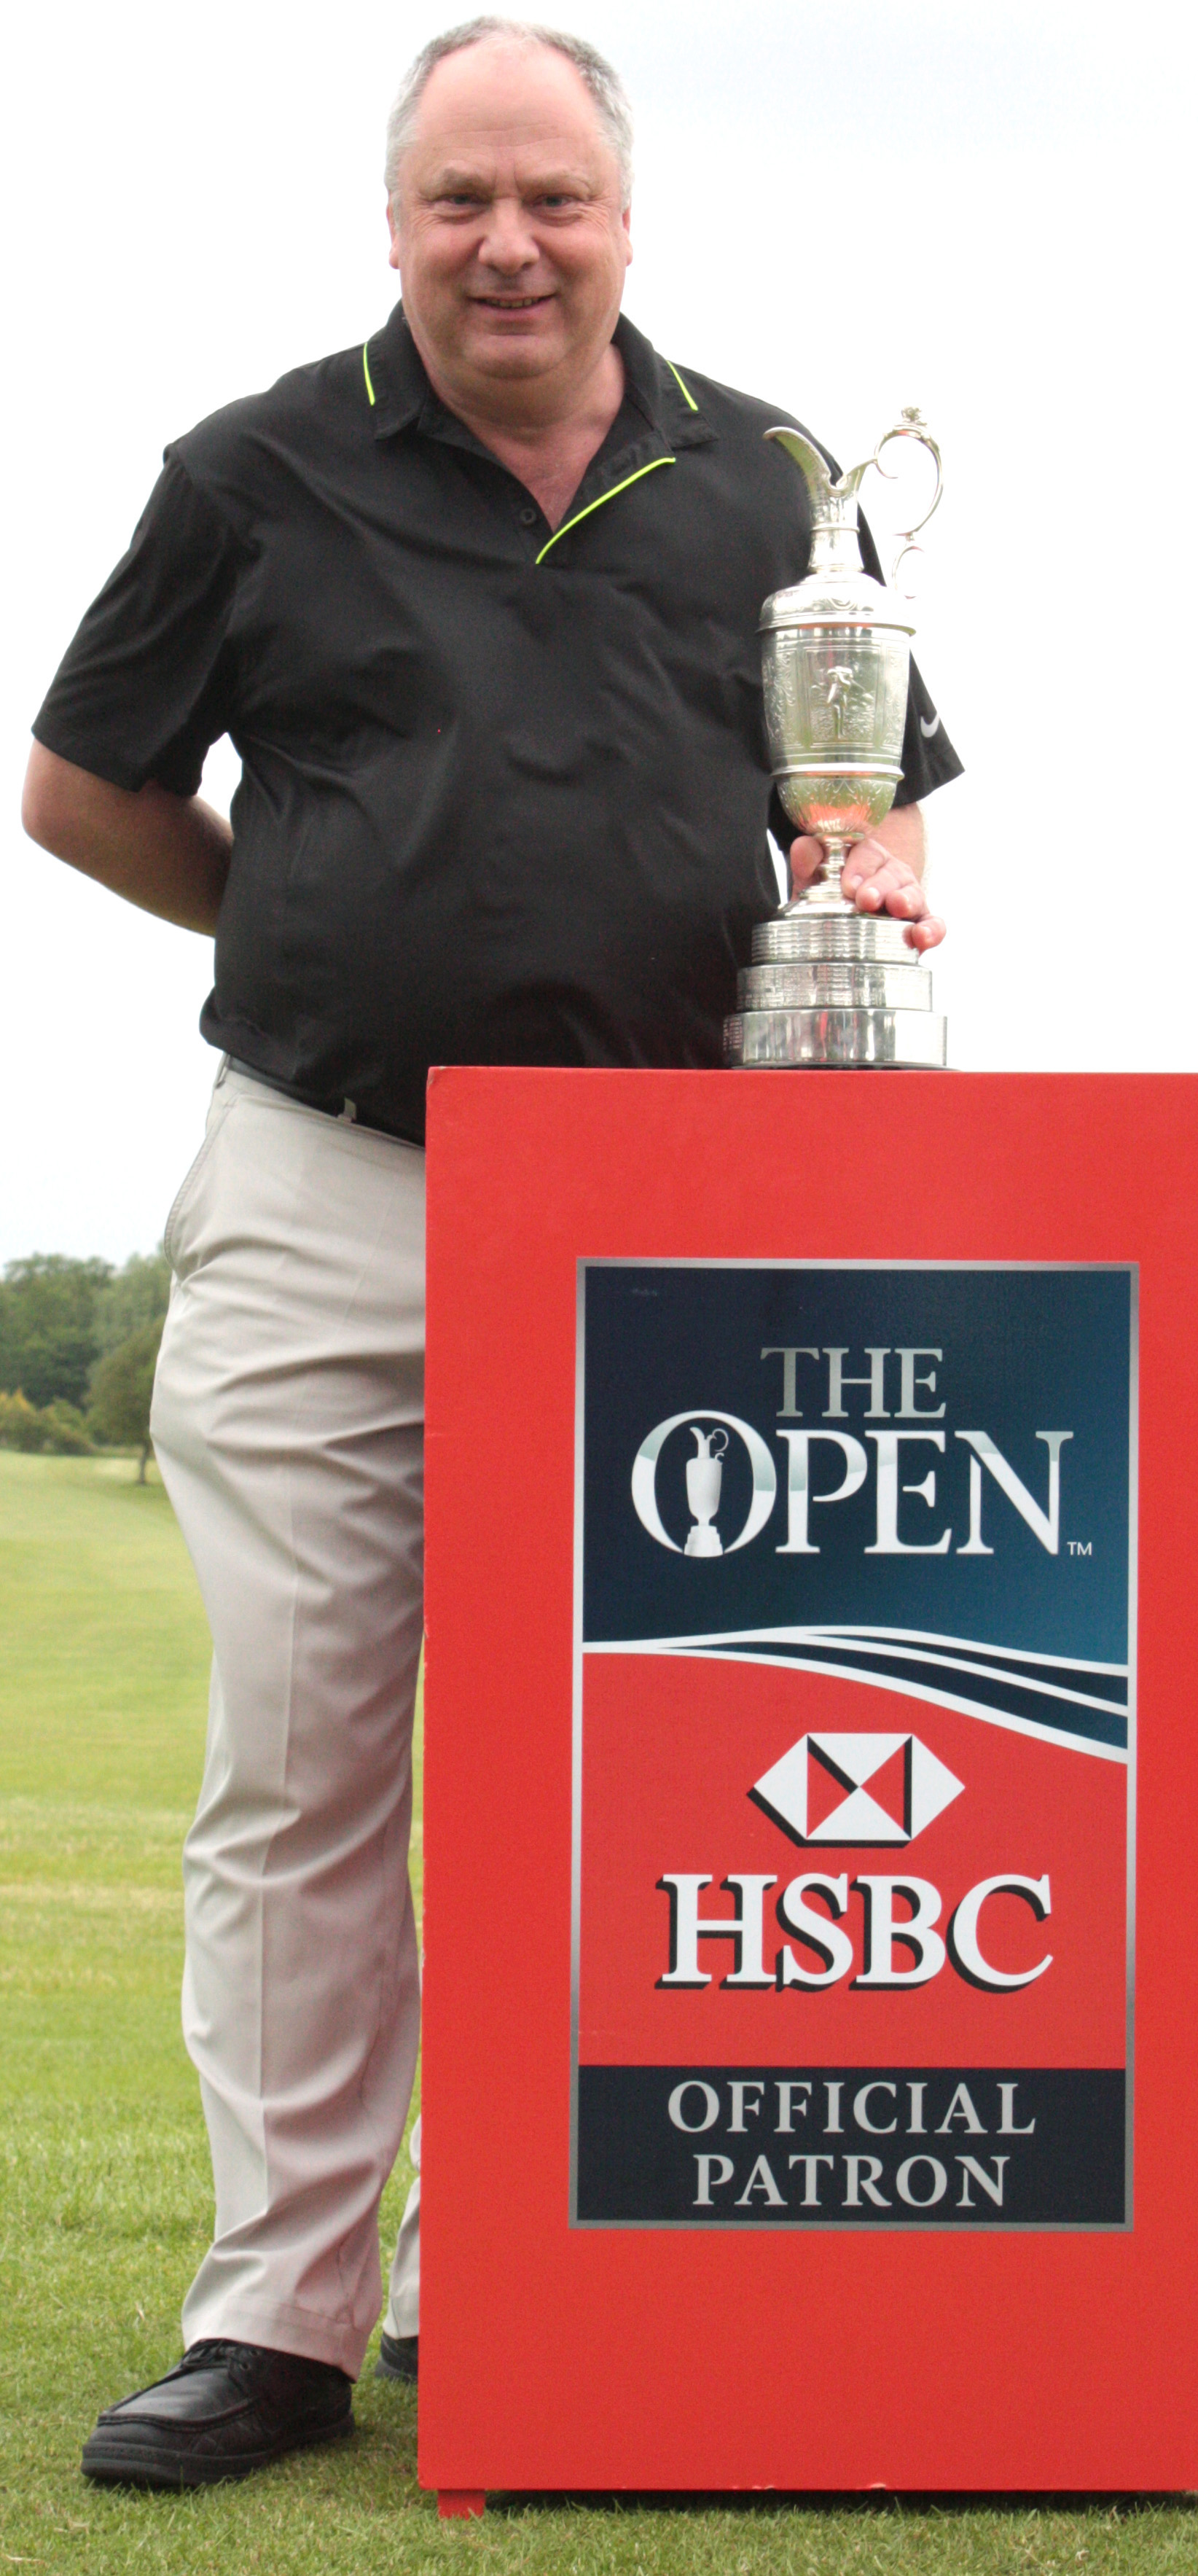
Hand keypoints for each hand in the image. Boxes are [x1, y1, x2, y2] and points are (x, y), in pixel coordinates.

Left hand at [789, 815, 945, 953]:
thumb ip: (809, 862)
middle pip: (891, 874)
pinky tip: (923, 937)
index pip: (866, 854)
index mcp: (866, 859)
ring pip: (913, 894)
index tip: (849, 884)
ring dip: (906, 900)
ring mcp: (908, 898)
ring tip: (898, 907)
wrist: (843, 929)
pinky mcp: (921, 924)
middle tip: (867, 899)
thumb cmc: (830, 899)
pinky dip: (932, 930)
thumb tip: (803, 847)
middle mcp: (890, 875)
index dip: (859, 866)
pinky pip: (933, 924)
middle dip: (880, 885)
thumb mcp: (814, 881)